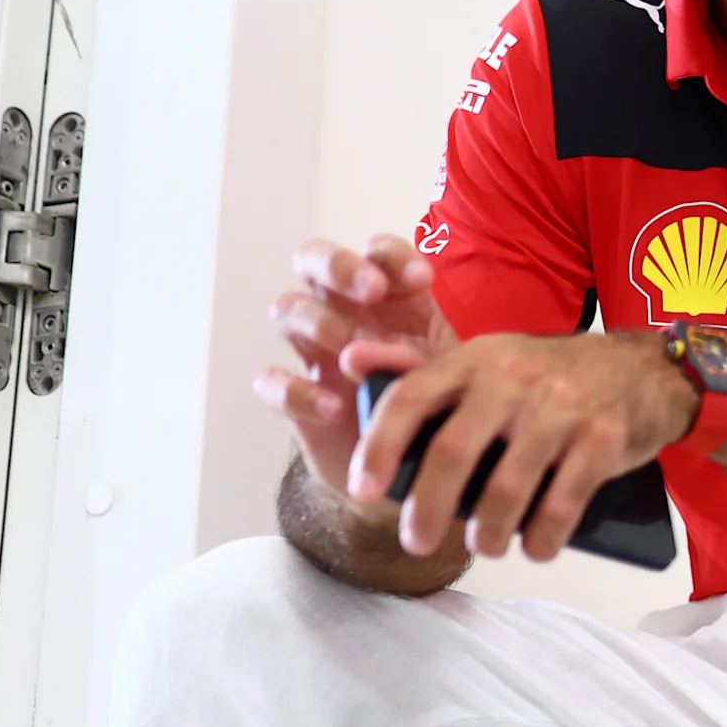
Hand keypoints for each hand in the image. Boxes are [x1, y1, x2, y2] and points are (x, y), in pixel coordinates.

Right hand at [261, 236, 459, 498]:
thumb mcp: (453, 381)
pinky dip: (297, 391)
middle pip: (314, 260)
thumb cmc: (442, 409)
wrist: (419, 472)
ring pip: (287, 308)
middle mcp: (344, 313)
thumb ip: (433, 361)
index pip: (378, 253)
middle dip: (340, 266)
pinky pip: (273, 382)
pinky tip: (334, 408)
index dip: (392, 256)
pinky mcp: (296, 399)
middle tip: (372, 291)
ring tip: (353, 354)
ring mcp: (315, 353)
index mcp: (389, 299)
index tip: (423, 280)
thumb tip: (400, 356)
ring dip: (318, 321)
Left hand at [348, 330, 697, 561]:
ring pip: (507, 486)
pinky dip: (544, 536)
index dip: (378, 447)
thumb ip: (439, 380)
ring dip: (487, 532)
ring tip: (484, 548)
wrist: (645, 369)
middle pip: (452, 452)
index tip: (363, 493)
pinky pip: (564, 501)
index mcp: (475, 359)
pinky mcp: (603, 438)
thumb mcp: (495, 361)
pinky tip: (534, 549)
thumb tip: (355, 371)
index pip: (411, 399)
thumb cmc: (554, 376)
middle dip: (426, 509)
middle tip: (416, 542)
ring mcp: (561, 408)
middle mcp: (512, 378)